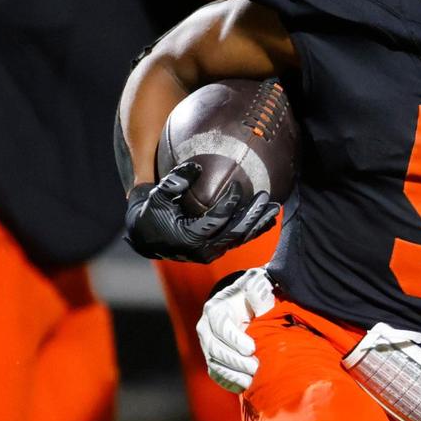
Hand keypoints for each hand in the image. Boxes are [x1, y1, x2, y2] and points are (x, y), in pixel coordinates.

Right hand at [124, 161, 278, 262]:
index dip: (229, 203)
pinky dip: (255, 230)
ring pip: (241, 239)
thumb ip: (175, 181)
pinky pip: (240, 241)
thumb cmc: (152, 211)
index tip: (237, 185)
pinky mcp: (218, 250)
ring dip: (259, 223)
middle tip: (265, 196)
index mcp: (188, 237)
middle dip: (253, 215)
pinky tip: (269, 218)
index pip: (215, 220)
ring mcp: (212, 252)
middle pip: (235, 232)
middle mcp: (202, 250)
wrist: (146, 235)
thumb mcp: (157, 195)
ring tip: (275, 207)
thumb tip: (196, 167)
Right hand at [196, 268, 274, 392]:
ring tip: (252, 380)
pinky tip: (244, 387)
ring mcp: (208, 345)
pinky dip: (229, 382)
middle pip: (214, 349)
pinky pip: (216, 374)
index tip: (251, 349)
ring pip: (214, 364)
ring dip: (233, 374)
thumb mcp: (258, 286)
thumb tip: (259, 300)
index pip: (221, 326)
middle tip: (255, 367)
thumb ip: (259, 292)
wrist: (249, 302)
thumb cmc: (255, 292)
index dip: (234, 339)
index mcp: (216, 309)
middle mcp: (206, 328)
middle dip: (234, 360)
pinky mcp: (213, 358)